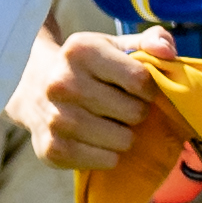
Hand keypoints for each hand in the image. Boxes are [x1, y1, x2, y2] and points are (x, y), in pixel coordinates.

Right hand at [19, 26, 188, 180]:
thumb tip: (168, 51)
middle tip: (121, 107)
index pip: (140, 79)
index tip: (139, 89)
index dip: (149, 88)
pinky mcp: (51, 149)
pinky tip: (98, 140)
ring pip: (122, 140)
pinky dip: (110, 154)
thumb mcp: (113, 46)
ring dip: (124, 135)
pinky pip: (105, 161)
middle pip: (134, 112)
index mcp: (81, 51)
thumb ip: (149, 41)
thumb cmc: (87, 68)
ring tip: (110, 123)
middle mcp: (62, 83)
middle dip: (136, 111)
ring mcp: (55, 118)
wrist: (33, 89)